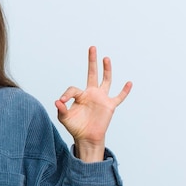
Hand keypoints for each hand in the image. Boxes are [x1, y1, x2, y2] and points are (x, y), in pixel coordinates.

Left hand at [55, 46, 131, 161]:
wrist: (87, 138)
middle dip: (92, 61)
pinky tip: (129, 83)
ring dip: (107, 69)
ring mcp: (101, 98)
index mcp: (80, 96)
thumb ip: (61, 109)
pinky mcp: (110, 106)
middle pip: (92, 74)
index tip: (62, 101)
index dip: (67, 94)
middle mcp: (91, 93)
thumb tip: (57, 101)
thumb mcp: (64, 118)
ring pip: (106, 81)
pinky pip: (119, 97)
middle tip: (92, 48)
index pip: (73, 89)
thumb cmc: (75, 127)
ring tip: (106, 58)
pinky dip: (124, 91)